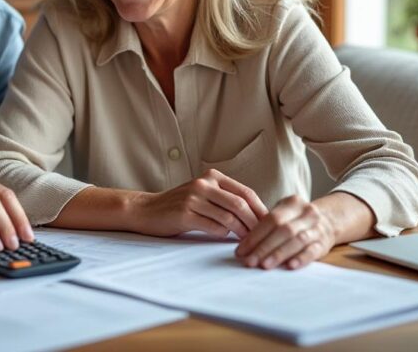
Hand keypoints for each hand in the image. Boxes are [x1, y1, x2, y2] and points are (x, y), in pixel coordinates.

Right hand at [129, 169, 267, 237]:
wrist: (146, 210)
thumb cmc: (179, 205)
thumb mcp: (203, 194)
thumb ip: (225, 198)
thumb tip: (257, 216)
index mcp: (212, 176)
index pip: (246, 193)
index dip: (261, 210)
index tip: (270, 225)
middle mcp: (204, 183)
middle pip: (240, 204)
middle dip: (255, 223)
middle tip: (264, 238)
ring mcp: (193, 198)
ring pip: (229, 217)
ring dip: (242, 232)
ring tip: (249, 242)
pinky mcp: (184, 213)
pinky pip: (213, 226)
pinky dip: (223, 235)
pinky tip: (226, 239)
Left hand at [235, 195, 334, 269]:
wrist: (329, 221)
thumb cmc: (296, 220)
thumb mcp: (284, 213)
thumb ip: (266, 225)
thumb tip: (244, 246)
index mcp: (293, 203)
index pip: (271, 219)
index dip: (254, 236)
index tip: (240, 250)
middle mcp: (307, 213)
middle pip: (282, 230)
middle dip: (263, 247)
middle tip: (249, 261)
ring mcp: (318, 228)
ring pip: (297, 241)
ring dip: (279, 254)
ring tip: (264, 265)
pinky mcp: (324, 244)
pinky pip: (312, 251)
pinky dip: (301, 258)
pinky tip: (289, 266)